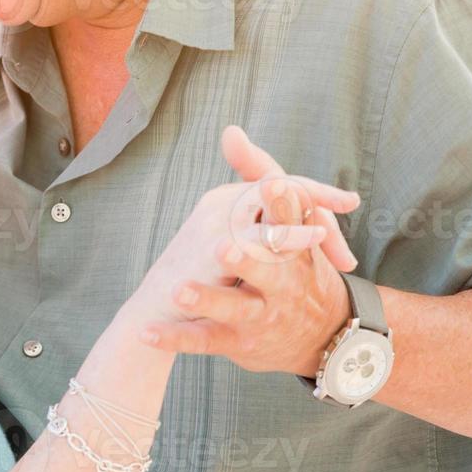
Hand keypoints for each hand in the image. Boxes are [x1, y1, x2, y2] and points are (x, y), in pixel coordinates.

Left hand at [140, 128, 356, 375]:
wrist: (325, 336)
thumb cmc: (297, 264)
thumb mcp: (289, 222)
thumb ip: (256, 176)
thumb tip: (229, 129)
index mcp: (296, 250)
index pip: (291, 220)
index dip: (284, 204)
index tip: (273, 184)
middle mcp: (284, 283)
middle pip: (267, 268)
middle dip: (247, 259)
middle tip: (225, 249)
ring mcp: (262, 314)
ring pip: (234, 307)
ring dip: (208, 299)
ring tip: (181, 291)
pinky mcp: (240, 341)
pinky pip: (203, 339)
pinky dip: (174, 338)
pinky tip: (146, 333)